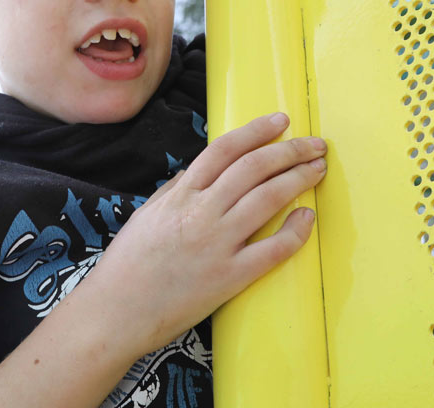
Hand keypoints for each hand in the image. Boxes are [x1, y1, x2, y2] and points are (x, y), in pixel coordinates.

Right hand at [83, 112, 325, 356]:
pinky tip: (308, 217)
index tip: (281, 121)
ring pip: (268, 199)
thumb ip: (173, 189)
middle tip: (314, 144)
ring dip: (298, 178)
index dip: (257, 130)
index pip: (225, 149)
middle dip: (290, 150)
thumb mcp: (145, 214)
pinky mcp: (230, 277)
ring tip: (318, 169)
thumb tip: (197, 171)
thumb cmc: (126, 265)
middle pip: (254, 168)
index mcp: (180, 194)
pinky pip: (272, 250)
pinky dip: (295, 231)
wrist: (116, 312)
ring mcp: (217, 244)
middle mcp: (201, 212)